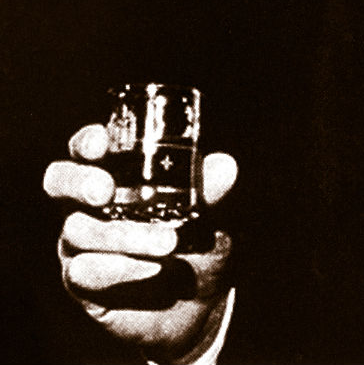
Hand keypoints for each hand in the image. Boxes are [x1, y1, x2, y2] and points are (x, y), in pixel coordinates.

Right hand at [43, 124, 237, 363]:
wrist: (200, 302)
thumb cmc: (200, 242)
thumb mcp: (214, 214)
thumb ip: (213, 191)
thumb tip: (224, 167)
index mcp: (120, 174)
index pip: (89, 148)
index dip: (87, 142)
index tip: (100, 143)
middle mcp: (91, 205)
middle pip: (59, 181)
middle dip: (78, 182)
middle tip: (105, 192)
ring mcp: (80, 244)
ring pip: (77, 230)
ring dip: (123, 235)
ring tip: (169, 243)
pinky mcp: (82, 283)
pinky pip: (83, 271)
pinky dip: (119, 267)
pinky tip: (152, 269)